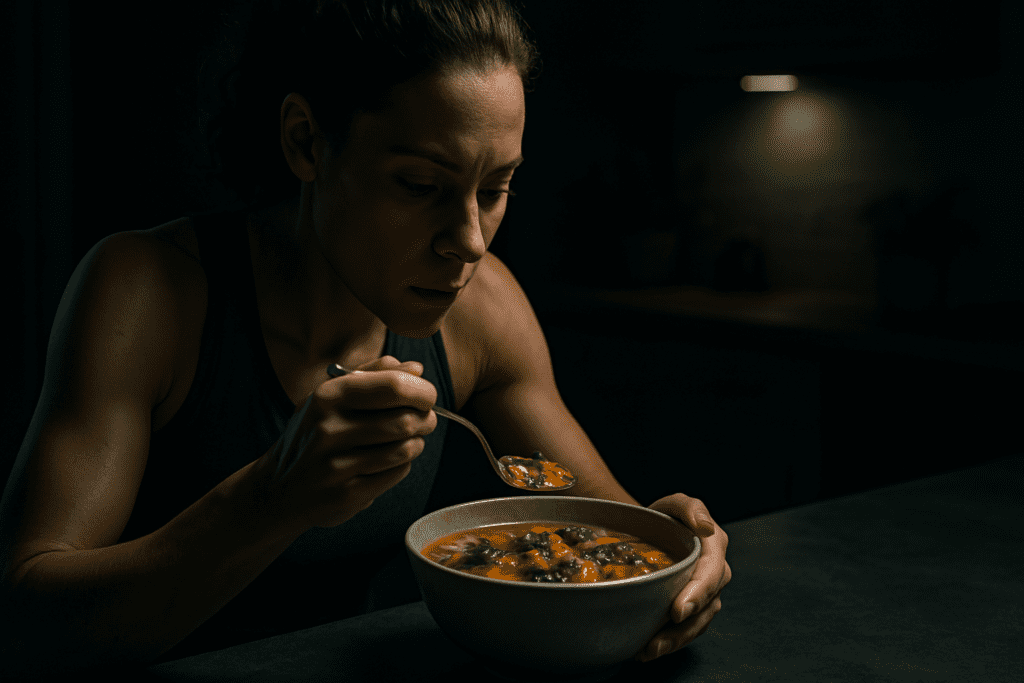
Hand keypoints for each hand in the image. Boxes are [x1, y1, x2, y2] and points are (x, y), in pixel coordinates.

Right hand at [252, 355, 437, 531]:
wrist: (278, 487)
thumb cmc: (313, 434)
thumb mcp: (332, 396)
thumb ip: (374, 375)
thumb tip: (415, 368)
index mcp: (328, 396)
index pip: (394, 386)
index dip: (422, 391)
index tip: (427, 396)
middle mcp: (329, 429)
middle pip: (405, 420)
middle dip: (425, 419)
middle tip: (424, 419)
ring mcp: (336, 464)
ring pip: (405, 448)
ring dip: (416, 442)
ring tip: (407, 439)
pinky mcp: (346, 493)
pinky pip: (397, 473)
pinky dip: (402, 465)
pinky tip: (389, 461)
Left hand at [635, 493, 730, 662]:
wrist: (650, 531)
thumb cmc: (664, 516)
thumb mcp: (675, 504)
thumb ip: (690, 508)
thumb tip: (705, 527)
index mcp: (714, 548)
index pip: (711, 575)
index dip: (697, 594)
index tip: (677, 611)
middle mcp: (715, 574)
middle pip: (706, 607)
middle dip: (683, 628)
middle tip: (656, 642)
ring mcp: (705, 594)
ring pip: (697, 624)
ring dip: (674, 642)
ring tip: (647, 651)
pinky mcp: (691, 609)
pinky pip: (686, 630)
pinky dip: (668, 642)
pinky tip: (644, 650)